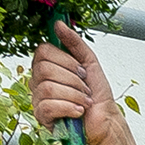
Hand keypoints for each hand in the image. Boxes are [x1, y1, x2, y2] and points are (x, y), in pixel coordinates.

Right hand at [31, 20, 143, 144]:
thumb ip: (74, 42)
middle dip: (72, 79)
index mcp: (47, 67)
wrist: (106, 119)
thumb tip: (58, 24)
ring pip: (47, 88)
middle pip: (44, 69)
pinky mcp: (42, 117)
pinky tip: (78, 111)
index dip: (65, 60)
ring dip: (74, 94)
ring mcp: (38, 99)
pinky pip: (48, 106)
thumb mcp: (89, 62)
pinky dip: (68, 107)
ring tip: (85, 101)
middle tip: (85, 88)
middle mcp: (39, 81)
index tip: (81, 70)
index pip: (42, 52)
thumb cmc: (97, 94)